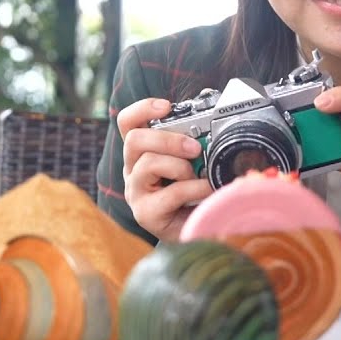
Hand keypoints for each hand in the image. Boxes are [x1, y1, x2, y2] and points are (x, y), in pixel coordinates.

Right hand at [117, 97, 213, 241]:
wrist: (193, 233)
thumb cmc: (191, 195)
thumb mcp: (191, 164)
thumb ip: (192, 146)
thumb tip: (212, 129)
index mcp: (140, 153)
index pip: (127, 123)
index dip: (142, 109)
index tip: (166, 106)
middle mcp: (132, 170)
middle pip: (134, 140)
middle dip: (169, 139)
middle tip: (194, 148)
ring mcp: (135, 192)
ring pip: (148, 163)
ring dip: (180, 166)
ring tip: (197, 175)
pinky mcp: (146, 213)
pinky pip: (171, 192)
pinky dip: (195, 188)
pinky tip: (207, 190)